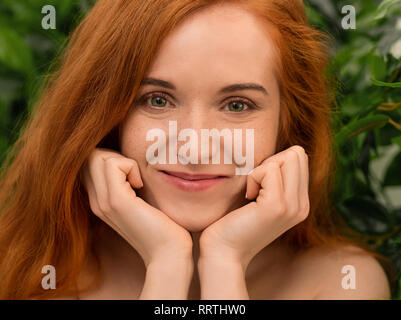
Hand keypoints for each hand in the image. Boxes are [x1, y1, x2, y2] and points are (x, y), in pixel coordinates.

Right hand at [80, 148, 192, 266]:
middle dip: (115, 156)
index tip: (132, 174)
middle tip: (135, 174)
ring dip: (123, 160)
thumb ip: (129, 184)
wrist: (168, 253)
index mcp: (100, 201)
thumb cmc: (162, 226)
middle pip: (90, 157)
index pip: (89, 163)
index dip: (111, 158)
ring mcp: (103, 202)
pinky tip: (141, 185)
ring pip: (97, 157)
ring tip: (138, 180)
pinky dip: (130, 166)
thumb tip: (131, 162)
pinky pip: (113, 165)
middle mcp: (96, 202)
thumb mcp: (141, 200)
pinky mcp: (117, 202)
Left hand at [199, 145, 309, 270]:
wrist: (223, 252)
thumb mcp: (261, 198)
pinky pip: (269, 169)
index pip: (299, 157)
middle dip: (271, 162)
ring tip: (252, 193)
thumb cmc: (234, 221)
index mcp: (300, 202)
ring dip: (262, 169)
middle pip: (297, 154)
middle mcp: (302, 205)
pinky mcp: (277, 206)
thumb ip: (275, 179)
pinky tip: (248, 197)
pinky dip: (253, 176)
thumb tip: (278, 153)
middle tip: (255, 186)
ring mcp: (292, 206)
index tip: (259, 184)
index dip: (275, 162)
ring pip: (287, 157)